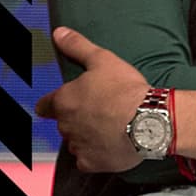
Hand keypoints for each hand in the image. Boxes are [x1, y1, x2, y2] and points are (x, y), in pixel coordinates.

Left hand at [35, 27, 150, 171]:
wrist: (149, 120)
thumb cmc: (126, 89)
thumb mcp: (104, 60)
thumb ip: (78, 47)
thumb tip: (58, 32)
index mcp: (64, 100)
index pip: (45, 105)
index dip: (55, 103)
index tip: (70, 101)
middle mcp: (65, 125)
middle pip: (64, 123)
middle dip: (77, 118)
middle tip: (101, 110)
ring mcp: (77, 145)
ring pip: (76, 141)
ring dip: (86, 135)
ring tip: (110, 127)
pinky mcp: (91, 162)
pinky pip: (87, 159)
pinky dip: (95, 154)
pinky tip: (110, 145)